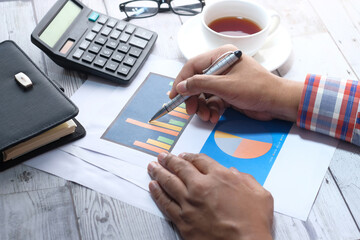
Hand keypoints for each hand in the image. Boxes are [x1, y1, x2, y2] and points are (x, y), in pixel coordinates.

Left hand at [148, 152, 273, 239]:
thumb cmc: (254, 222)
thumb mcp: (260, 194)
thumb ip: (246, 179)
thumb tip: (234, 172)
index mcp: (219, 177)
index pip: (200, 160)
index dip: (190, 156)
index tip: (184, 155)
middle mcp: (201, 186)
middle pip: (180, 168)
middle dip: (169, 160)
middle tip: (162, 156)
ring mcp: (189, 203)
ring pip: (169, 183)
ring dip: (159, 172)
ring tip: (152, 166)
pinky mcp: (183, 220)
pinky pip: (165, 203)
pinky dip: (157, 193)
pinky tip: (153, 186)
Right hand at [170, 44, 302, 122]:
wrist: (277, 103)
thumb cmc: (257, 89)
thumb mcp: (225, 86)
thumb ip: (200, 84)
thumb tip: (181, 86)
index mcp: (221, 56)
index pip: (193, 66)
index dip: (181, 80)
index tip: (174, 95)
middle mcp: (221, 66)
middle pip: (196, 81)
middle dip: (193, 98)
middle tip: (191, 110)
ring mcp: (224, 80)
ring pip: (203, 93)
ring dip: (202, 106)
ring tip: (206, 116)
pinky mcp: (228, 92)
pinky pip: (212, 101)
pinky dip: (211, 110)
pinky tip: (213, 117)